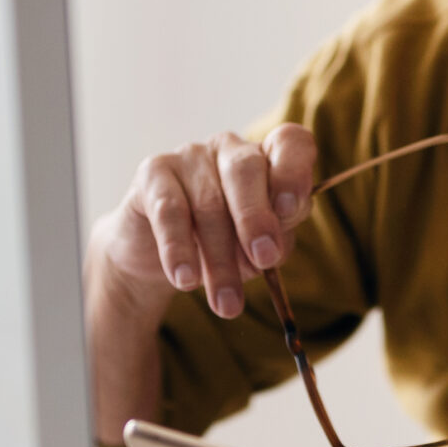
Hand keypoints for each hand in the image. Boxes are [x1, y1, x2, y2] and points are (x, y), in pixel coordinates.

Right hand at [86, 125, 318, 322]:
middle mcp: (231, 149)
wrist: (161, 257)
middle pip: (247, 170)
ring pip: (209, 202)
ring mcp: (190, 156)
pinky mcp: (153, 173)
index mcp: (268, 159)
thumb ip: (276, 239)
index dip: (294, 172)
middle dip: (256, 219)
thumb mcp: (259, 247)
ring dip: (220, 258)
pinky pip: (169, 210)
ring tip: (226, 302)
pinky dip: (179, 250)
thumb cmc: (224, 246)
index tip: (290, 210)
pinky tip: (185, 280)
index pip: (290, 144)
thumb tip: (274, 246)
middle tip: (263, 260)